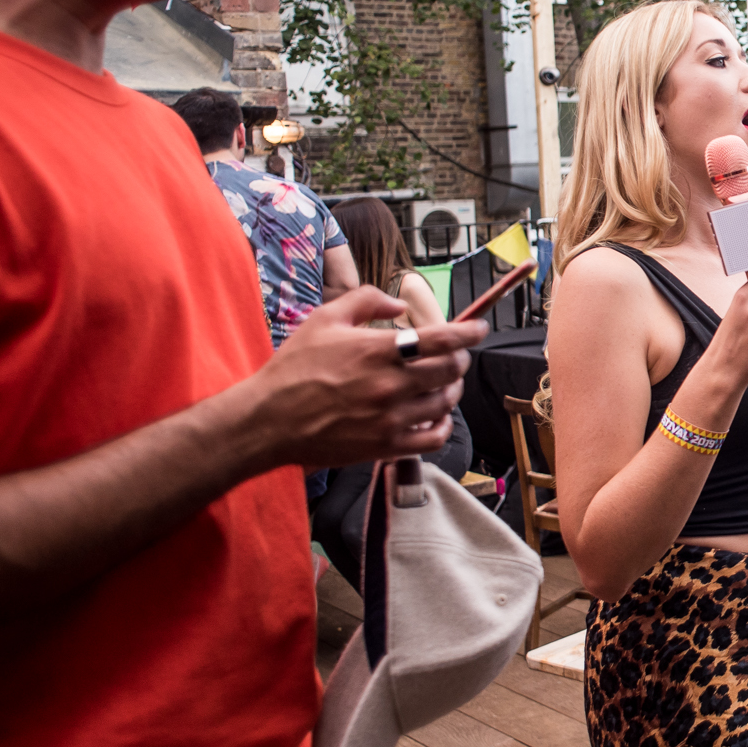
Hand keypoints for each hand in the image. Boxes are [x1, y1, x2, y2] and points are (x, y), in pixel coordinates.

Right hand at [247, 287, 485, 468]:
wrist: (268, 420)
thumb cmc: (294, 368)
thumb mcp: (325, 319)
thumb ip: (366, 300)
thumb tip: (400, 305)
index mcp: (378, 350)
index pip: (443, 339)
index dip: (469, 332)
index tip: (479, 328)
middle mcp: (390, 384)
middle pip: (451, 370)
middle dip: (459, 359)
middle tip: (454, 356)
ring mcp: (390, 418)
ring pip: (446, 403)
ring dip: (452, 390)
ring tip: (443, 383)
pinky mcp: (386, 446)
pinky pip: (434, 438)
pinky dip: (443, 425)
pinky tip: (436, 416)